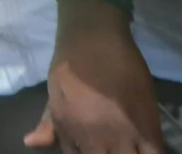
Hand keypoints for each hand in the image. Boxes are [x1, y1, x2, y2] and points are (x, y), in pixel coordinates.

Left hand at [30, 0, 166, 153]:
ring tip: (132, 147)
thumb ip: (49, 125)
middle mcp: (96, 142)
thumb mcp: (54, 96)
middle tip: (117, 147)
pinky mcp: (148, 128)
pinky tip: (150, 149)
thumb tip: (30, 143)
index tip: (100, 149)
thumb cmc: (70, 64)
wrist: (93, 38)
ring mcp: (123, 137)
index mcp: (70, 135)